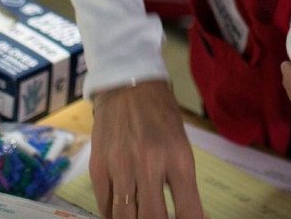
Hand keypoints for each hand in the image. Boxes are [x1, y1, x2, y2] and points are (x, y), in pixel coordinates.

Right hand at [90, 79, 202, 218]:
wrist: (127, 85)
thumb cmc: (160, 114)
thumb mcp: (180, 144)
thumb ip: (183, 181)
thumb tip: (192, 216)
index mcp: (178, 158)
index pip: (187, 210)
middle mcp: (150, 164)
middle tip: (158, 218)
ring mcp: (121, 167)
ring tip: (139, 215)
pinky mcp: (98, 167)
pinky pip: (105, 206)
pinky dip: (114, 214)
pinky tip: (122, 209)